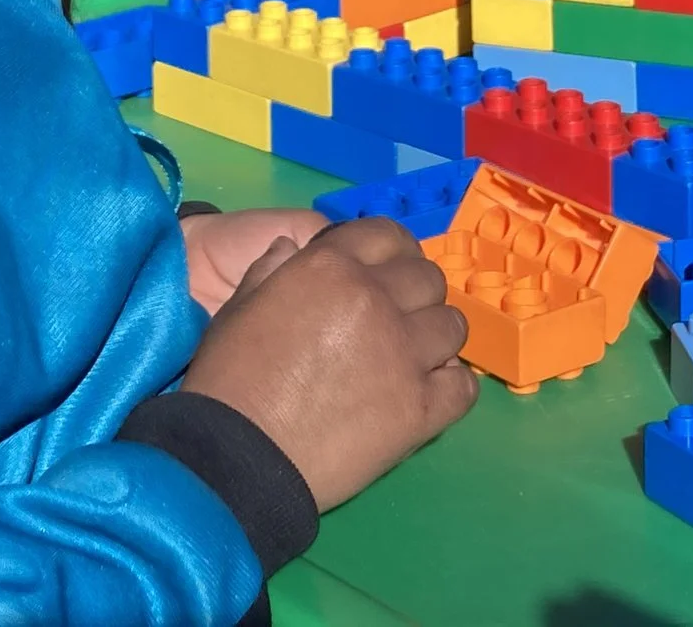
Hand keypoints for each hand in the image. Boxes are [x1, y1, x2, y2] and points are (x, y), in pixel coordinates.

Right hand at [180, 216, 476, 508]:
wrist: (236, 459)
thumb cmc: (229, 381)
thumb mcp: (237, 309)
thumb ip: (271, 270)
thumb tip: (292, 246)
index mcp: (330, 267)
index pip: (386, 235)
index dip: (391, 250)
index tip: (385, 271)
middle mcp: (376, 300)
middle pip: (428, 279)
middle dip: (415, 294)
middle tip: (395, 320)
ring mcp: (404, 355)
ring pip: (453, 327)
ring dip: (434, 338)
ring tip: (412, 359)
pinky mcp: (420, 409)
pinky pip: (463, 385)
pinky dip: (451, 386)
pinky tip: (430, 393)